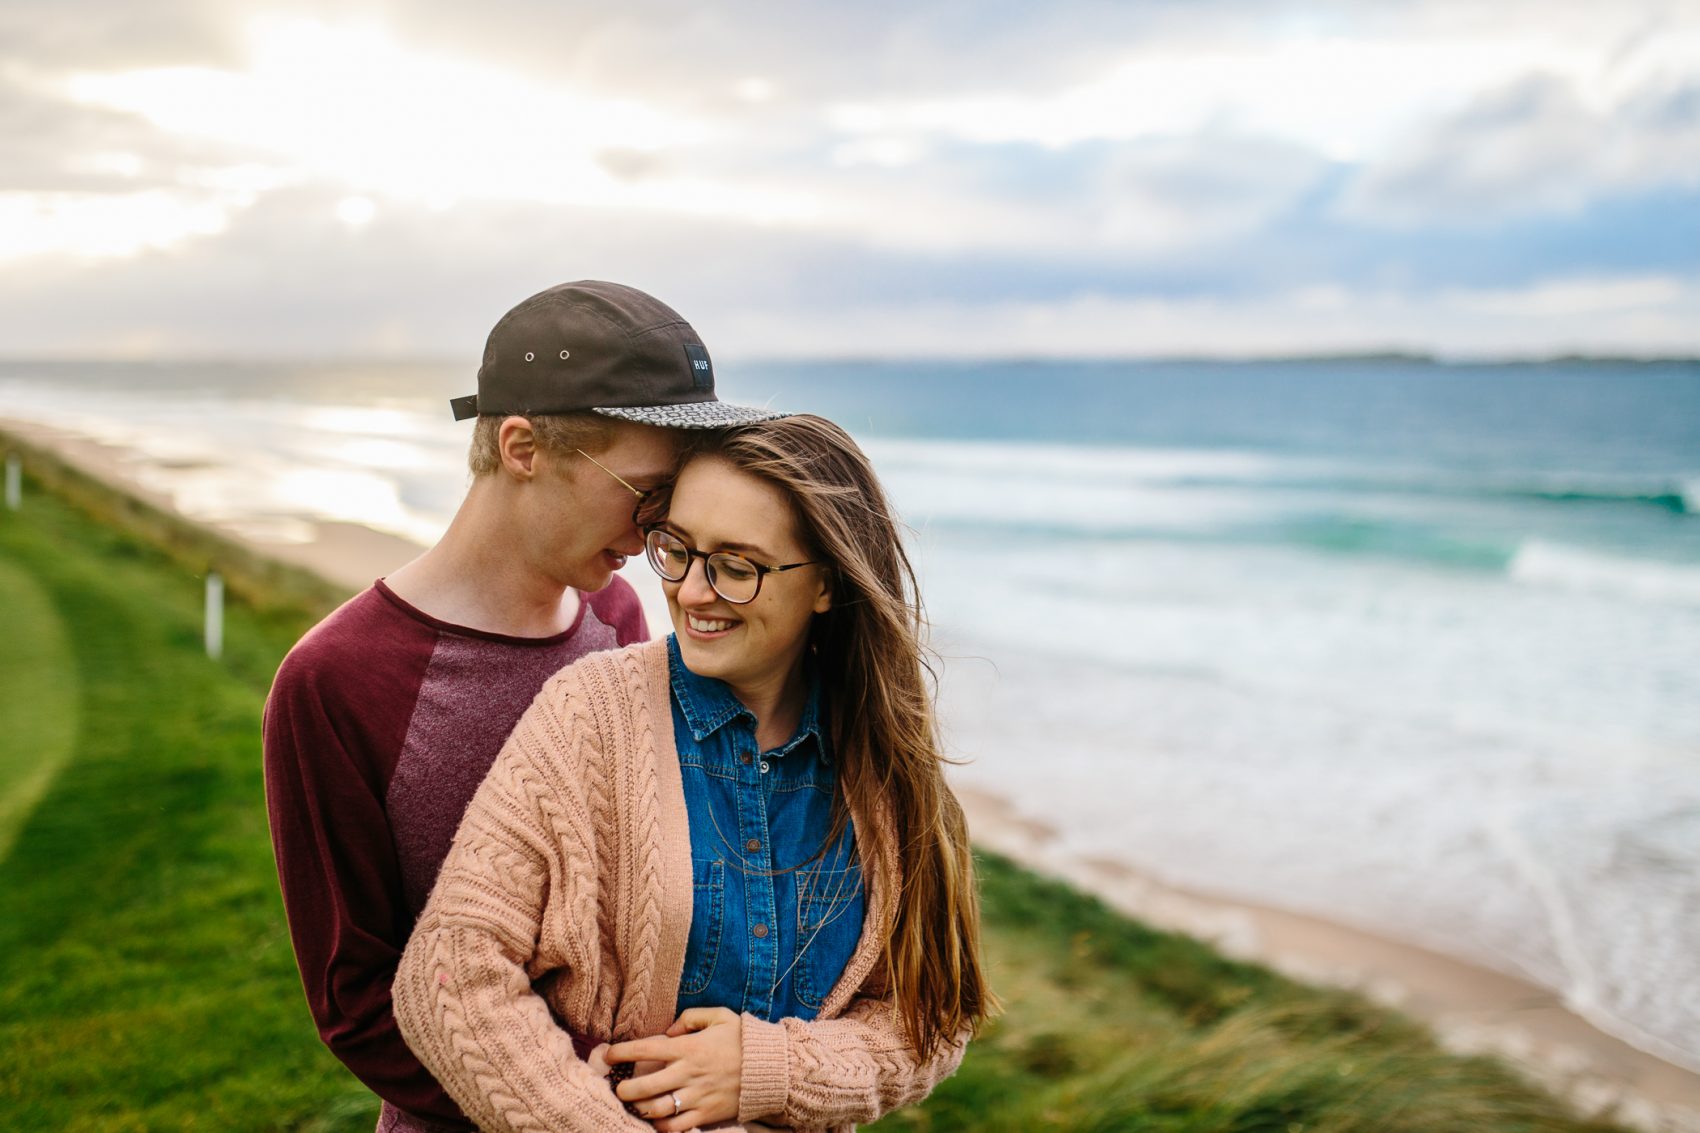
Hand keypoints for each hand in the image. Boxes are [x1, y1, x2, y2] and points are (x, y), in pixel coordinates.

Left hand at [607, 1007, 743, 1131]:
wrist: (772, 1068)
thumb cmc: (743, 1039)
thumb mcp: (719, 1016)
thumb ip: (690, 1018)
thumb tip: (669, 1031)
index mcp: (688, 1048)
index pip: (645, 1049)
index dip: (621, 1052)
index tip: (608, 1054)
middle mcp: (688, 1073)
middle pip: (644, 1086)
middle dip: (624, 1089)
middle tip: (618, 1088)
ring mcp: (696, 1096)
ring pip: (656, 1109)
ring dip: (640, 1109)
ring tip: (634, 1106)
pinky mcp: (706, 1114)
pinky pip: (676, 1127)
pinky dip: (662, 1127)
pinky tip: (656, 1121)